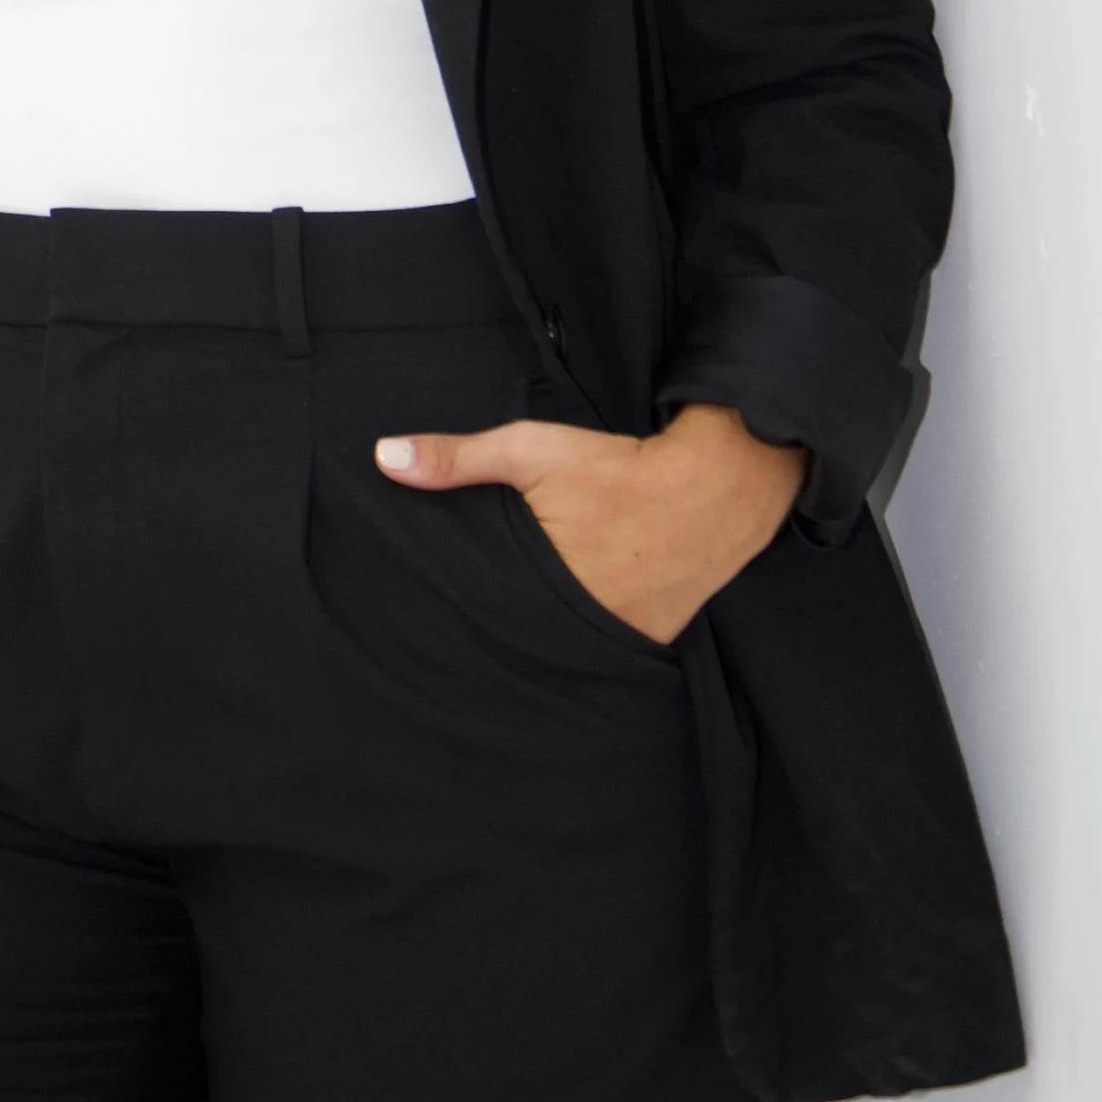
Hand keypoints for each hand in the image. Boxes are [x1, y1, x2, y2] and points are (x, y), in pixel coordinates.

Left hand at [375, 401, 806, 644]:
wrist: (717, 488)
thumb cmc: (619, 467)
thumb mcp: (532, 450)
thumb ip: (458, 458)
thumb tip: (384, 457)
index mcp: (543, 589)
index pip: (480, 623)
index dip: (454, 627)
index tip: (424, 631)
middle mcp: (579, 627)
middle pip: (518, 643)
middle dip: (493, 638)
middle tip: (455, 644)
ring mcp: (618, 640)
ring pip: (559, 650)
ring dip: (538, 642)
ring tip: (508, 639)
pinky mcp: (648, 640)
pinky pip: (602, 648)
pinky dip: (583, 639)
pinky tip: (565, 630)